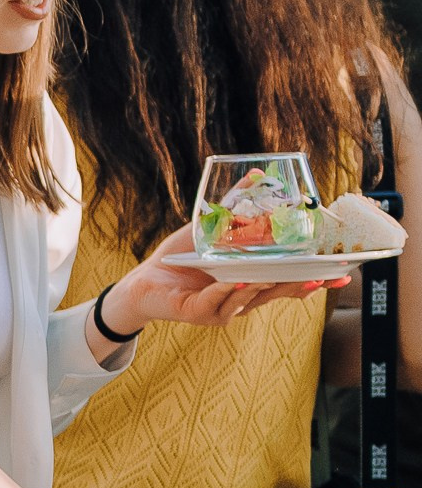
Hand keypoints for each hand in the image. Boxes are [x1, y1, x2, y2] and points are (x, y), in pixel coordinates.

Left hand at [100, 225, 342, 333]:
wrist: (145, 279)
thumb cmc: (182, 256)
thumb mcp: (211, 227)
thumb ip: (236, 204)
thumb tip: (259, 173)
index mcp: (252, 281)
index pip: (289, 282)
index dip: (314, 279)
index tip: (342, 274)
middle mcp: (243, 298)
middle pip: (278, 294)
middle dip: (300, 285)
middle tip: (321, 277)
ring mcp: (224, 309)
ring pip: (251, 300)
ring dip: (265, 288)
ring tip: (278, 276)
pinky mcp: (201, 314)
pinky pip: (219, 304)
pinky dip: (228, 293)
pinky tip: (237, 282)